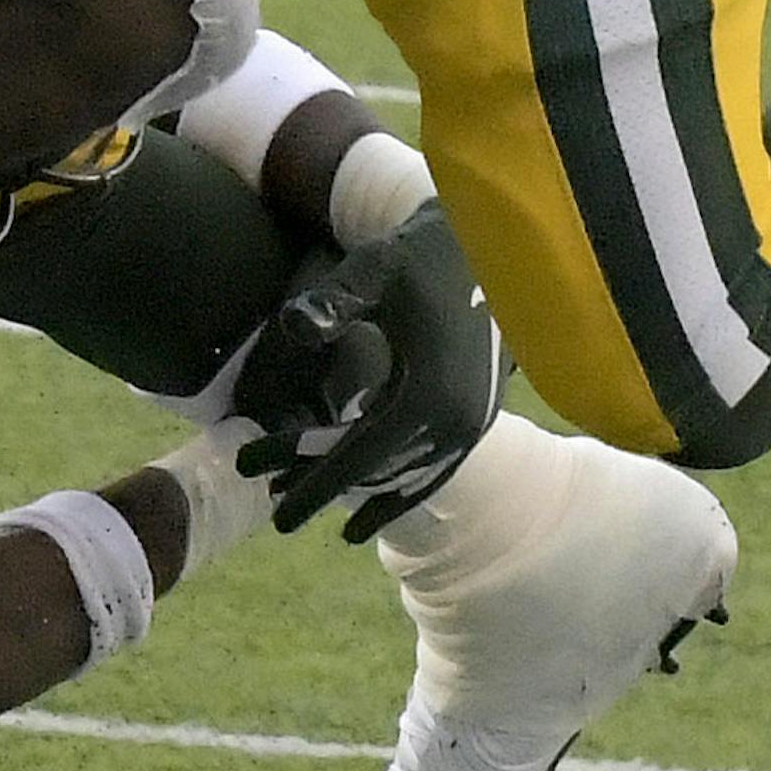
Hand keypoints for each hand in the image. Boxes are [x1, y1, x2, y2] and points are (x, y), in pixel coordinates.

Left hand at [231, 202, 506, 541]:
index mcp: (429, 396)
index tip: (277, 515)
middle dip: (323, 490)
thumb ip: (335, 300)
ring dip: (356, 496)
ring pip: (404, 480)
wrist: (496, 252)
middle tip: (274, 514)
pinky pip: (432, 473)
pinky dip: (397, 495)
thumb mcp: (376, 269)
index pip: (360, 457)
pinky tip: (365, 517)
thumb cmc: (426, 256)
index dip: (315, 486)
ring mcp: (470, 428)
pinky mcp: (476, 422)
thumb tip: (293, 327)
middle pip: (377, 475)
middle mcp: (455, 425)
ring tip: (307, 505)